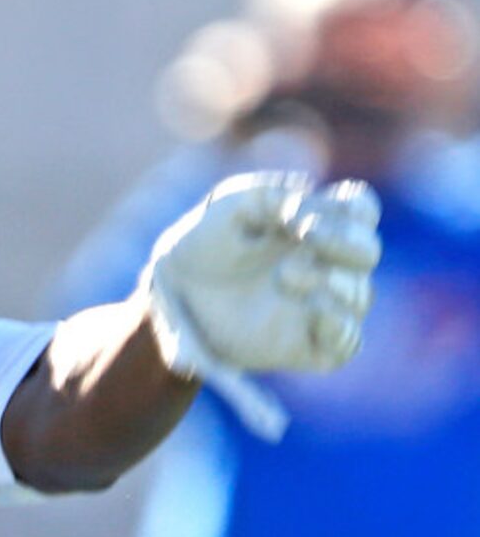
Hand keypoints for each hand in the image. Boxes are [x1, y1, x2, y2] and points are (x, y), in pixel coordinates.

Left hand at [145, 173, 380, 379]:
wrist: (169, 296)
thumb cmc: (202, 244)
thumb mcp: (227, 207)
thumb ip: (269, 192)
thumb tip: (309, 190)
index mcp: (316, 227)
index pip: (361, 212)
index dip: (348, 210)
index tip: (300, 217)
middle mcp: (325, 266)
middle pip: (367, 252)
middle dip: (344, 242)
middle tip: (305, 239)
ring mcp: (317, 307)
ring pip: (359, 296)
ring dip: (336, 283)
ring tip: (286, 276)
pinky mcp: (304, 345)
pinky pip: (347, 344)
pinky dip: (342, 329)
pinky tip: (317, 312)